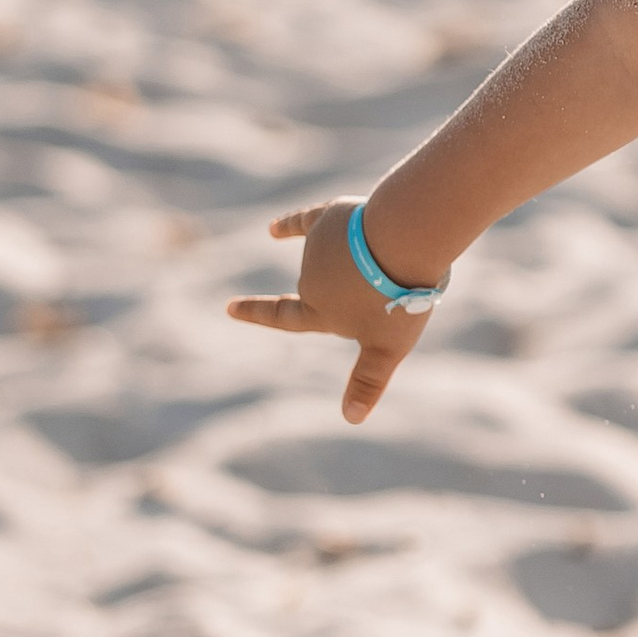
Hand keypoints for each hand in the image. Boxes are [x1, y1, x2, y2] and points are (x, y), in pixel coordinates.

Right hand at [226, 201, 429, 422]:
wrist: (407, 241)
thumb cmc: (399, 299)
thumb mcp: (387, 348)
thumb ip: (368, 381)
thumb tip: (352, 419)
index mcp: (320, 310)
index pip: (283, 315)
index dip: (257, 313)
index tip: (230, 306)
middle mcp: (311, 278)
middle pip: (333, 286)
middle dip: (357, 287)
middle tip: (392, 286)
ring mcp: (319, 246)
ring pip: (337, 256)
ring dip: (358, 260)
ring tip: (390, 258)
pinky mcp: (330, 217)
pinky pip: (304, 221)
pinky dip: (288, 225)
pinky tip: (273, 230)